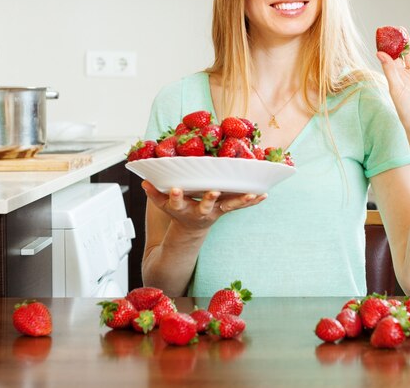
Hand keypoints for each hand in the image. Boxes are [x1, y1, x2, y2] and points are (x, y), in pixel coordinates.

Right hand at [142, 180, 266, 232]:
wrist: (192, 227)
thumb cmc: (179, 210)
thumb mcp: (163, 205)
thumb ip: (154, 194)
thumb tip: (144, 181)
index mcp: (183, 209)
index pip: (176, 203)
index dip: (175, 197)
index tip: (175, 190)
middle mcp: (201, 211)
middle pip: (205, 206)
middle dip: (208, 199)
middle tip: (213, 192)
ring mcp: (216, 211)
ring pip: (229, 206)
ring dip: (240, 200)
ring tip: (251, 194)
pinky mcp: (227, 209)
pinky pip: (241, 206)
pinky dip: (252, 201)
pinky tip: (264, 194)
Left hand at [376, 25, 409, 137]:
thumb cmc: (407, 112)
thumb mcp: (396, 89)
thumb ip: (389, 70)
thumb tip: (379, 53)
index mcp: (400, 78)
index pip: (393, 59)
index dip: (389, 47)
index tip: (383, 34)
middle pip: (408, 54)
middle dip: (403, 42)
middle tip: (397, 28)